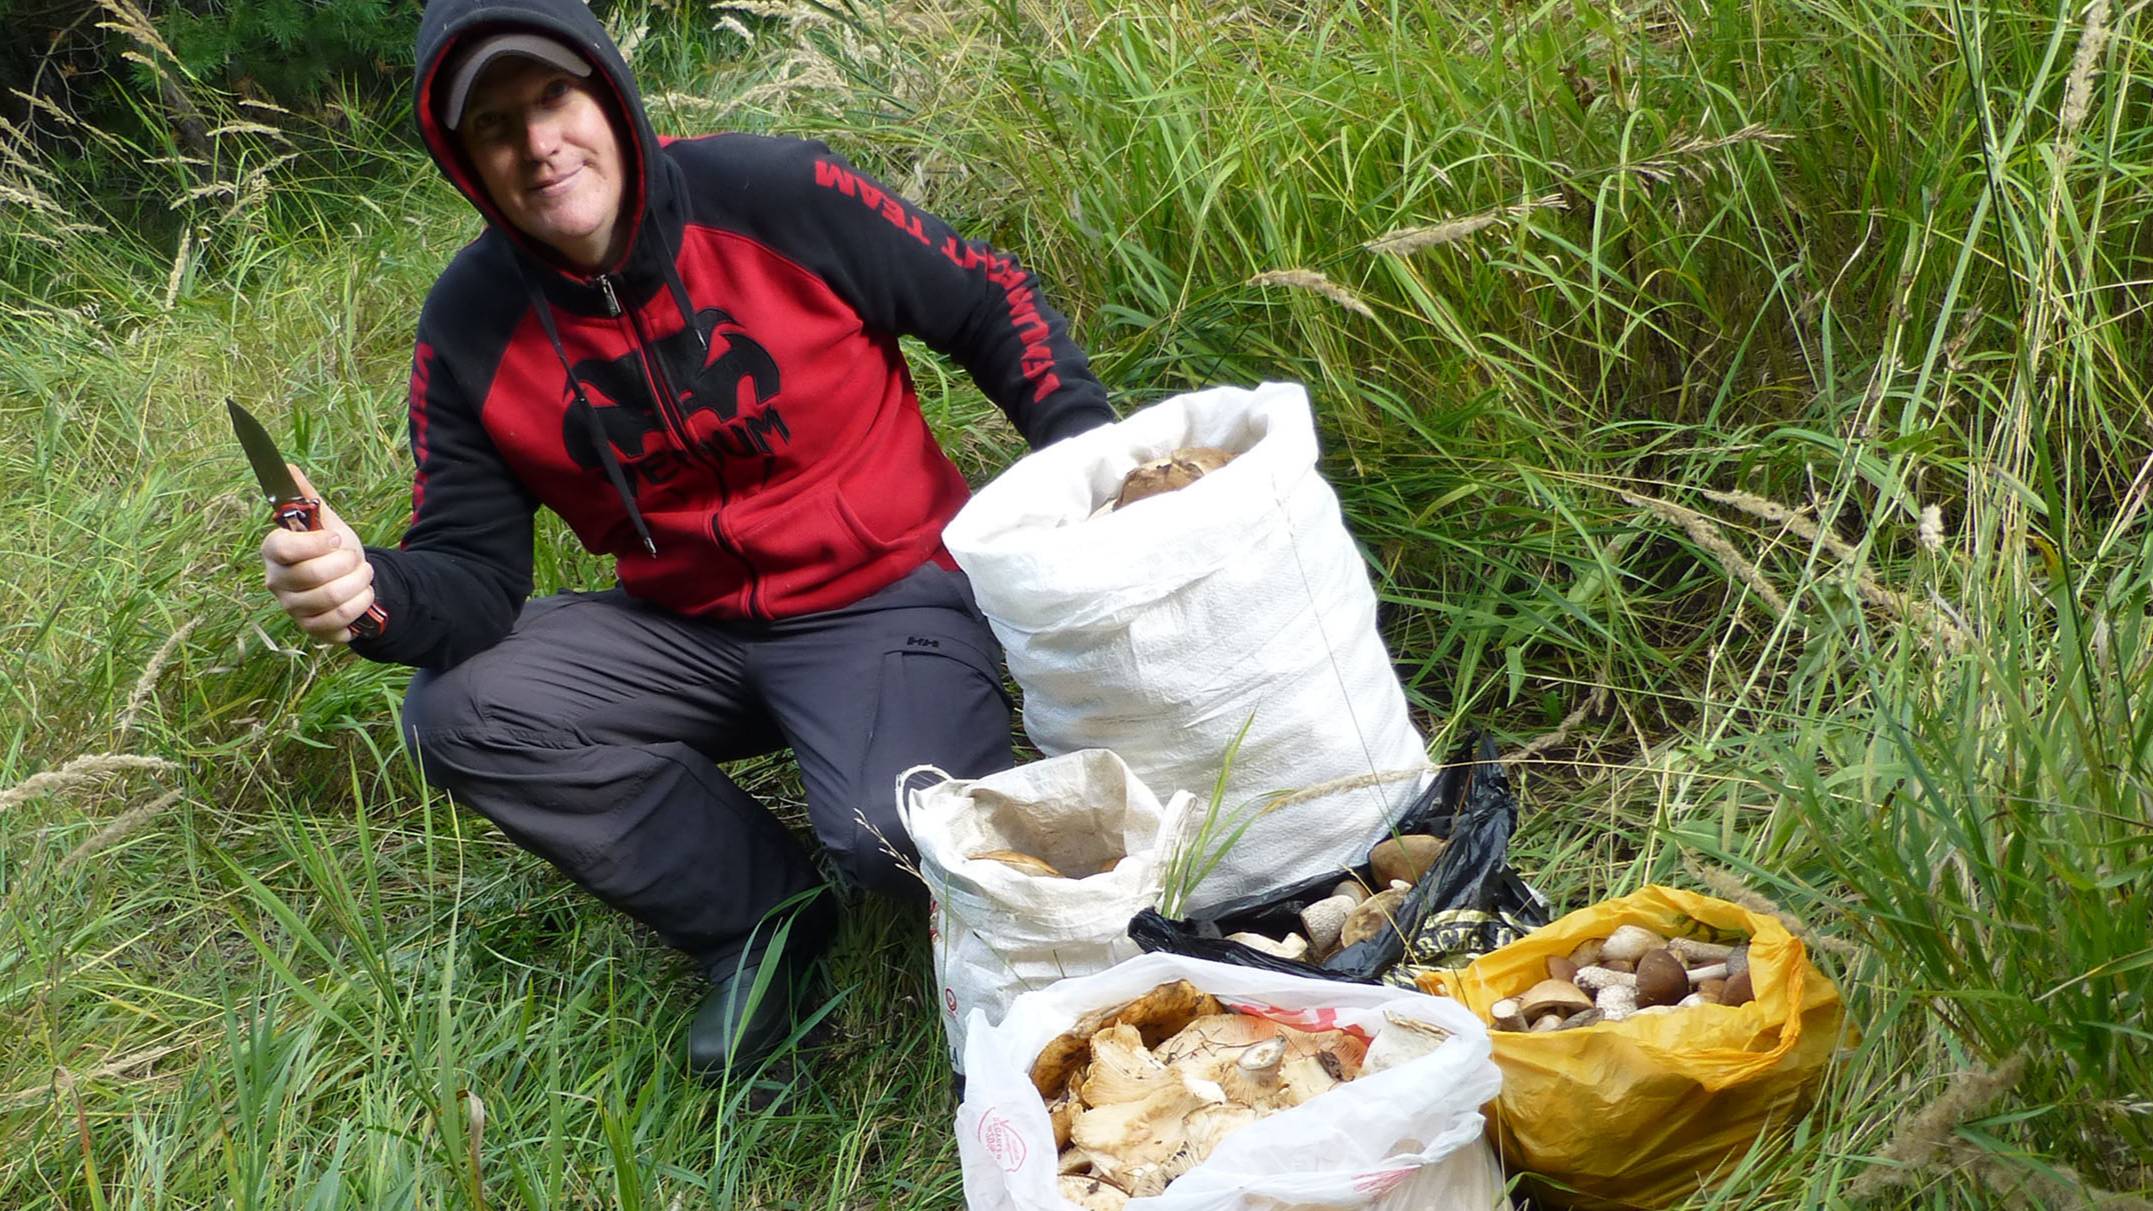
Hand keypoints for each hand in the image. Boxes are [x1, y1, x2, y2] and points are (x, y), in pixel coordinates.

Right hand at [260, 465, 375, 643]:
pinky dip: (360, 607)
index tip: (338, 538)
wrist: (348, 579)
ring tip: (364, 574)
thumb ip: (306, 496)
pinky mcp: (311, 629)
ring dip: (358, 585)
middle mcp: (276, 582)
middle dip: (347, 564)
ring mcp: (292, 608)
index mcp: (274, 551)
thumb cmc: (331, 547)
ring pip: (330, 600)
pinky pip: (339, 623)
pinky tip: (363, 596)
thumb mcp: (325, 520)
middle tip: (357, 558)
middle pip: (313, 576)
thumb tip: (288, 467)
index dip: (315, 544)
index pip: (284, 548)